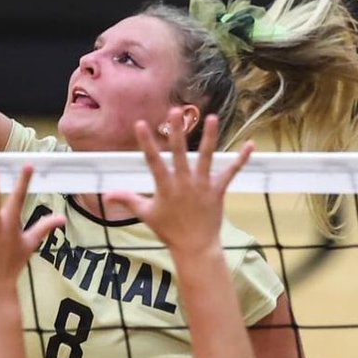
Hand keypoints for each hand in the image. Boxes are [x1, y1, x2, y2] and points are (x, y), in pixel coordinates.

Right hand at [105, 110, 252, 257]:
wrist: (194, 246)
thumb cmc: (169, 230)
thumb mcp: (146, 214)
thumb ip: (128, 200)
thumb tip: (107, 195)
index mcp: (165, 187)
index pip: (153, 161)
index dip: (146, 142)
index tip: (141, 124)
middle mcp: (184, 183)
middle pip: (179, 153)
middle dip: (177, 131)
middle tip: (176, 111)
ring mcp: (202, 186)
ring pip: (206, 157)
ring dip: (209, 137)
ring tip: (212, 118)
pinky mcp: (218, 191)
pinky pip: (231, 172)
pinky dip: (242, 159)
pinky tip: (251, 145)